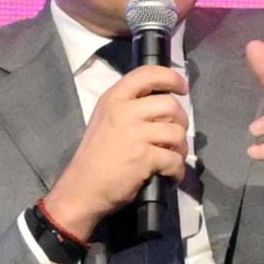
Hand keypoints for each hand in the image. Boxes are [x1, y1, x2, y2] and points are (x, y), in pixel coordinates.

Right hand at [51, 57, 191, 234]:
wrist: (81, 190)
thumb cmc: (94, 158)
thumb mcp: (105, 121)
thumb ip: (130, 109)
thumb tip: (164, 107)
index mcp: (113, 99)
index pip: (146, 74)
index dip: (170, 78)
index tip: (182, 88)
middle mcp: (123, 111)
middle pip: (170, 105)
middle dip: (181, 122)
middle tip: (175, 136)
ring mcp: (134, 134)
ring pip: (177, 133)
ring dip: (180, 148)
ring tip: (171, 158)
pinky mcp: (144, 157)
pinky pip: (175, 160)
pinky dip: (177, 171)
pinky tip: (169, 175)